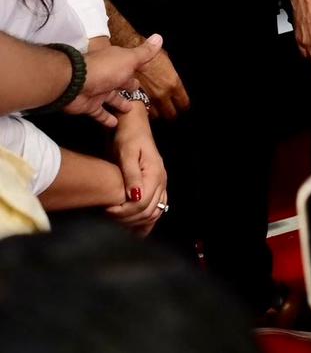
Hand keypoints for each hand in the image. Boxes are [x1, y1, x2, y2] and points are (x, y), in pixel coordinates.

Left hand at [66, 34, 164, 127]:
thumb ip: (144, 53)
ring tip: (130, 109)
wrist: (74, 83)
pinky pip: (100, 113)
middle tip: (138, 91)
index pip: (129, 63)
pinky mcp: (89, 106)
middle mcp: (107, 76)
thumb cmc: (106, 69)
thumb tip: (159, 37)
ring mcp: (97, 91)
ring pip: (111, 98)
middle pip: (120, 81)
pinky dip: (107, 119)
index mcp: (116, 63)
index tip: (145, 69)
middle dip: (128, 85)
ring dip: (120, 103)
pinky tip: (116, 124)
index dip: (138, 66)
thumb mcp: (129, 59)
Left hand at [107, 105, 167, 234]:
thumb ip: (132, 175)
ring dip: (138, 222)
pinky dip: (147, 219)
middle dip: (128, 219)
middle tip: (108, 216)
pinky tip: (136, 226)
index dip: (124, 212)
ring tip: (118, 221)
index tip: (107, 210)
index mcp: (155, 175)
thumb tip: (135, 197)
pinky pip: (157, 207)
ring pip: (155, 212)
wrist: (133, 125)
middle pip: (149, 212)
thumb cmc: (128, 137)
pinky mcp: (156, 184)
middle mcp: (162, 181)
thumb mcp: (127, 153)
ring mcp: (161, 183)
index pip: (142, 205)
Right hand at [134, 47, 190, 120]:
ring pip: (154, 116)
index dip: (183, 105)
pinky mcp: (132, 99)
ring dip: (155, 112)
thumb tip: (175, 81)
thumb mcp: (168, 62)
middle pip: (170, 114)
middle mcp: (161, 94)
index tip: (182, 106)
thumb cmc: (148, 54)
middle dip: (171, 113)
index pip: (183, 103)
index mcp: (173, 84)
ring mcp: (146, 99)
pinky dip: (142, 110)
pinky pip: (140, 111)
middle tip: (169, 110)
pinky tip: (142, 106)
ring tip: (155, 109)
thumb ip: (172, 76)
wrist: (130, 52)